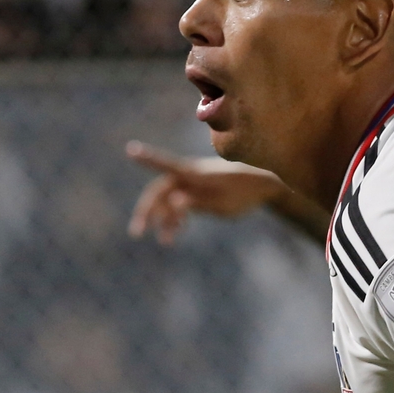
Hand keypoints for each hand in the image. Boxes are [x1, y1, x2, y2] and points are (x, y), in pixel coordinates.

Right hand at [126, 141, 286, 244]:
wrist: (262, 186)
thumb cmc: (244, 193)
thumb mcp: (222, 203)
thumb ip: (198, 202)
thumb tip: (174, 202)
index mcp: (195, 174)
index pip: (167, 164)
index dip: (148, 158)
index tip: (131, 150)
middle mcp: (191, 175)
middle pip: (160, 190)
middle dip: (147, 211)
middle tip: (136, 233)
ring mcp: (194, 183)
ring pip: (169, 200)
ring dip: (164, 220)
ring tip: (166, 242)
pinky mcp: (198, 191)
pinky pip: (180, 204)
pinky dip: (176, 218)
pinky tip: (175, 233)